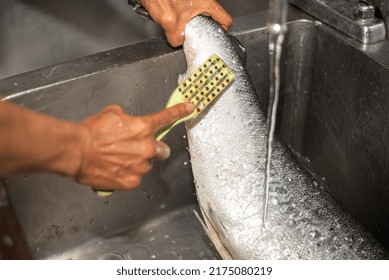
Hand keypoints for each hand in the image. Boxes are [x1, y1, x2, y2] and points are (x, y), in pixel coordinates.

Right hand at [76, 102, 193, 189]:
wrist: (77, 151)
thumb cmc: (92, 132)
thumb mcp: (112, 114)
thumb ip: (128, 119)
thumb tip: (130, 124)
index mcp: (143, 127)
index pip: (166, 118)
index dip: (180, 112)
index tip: (190, 108)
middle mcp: (146, 147)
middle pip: (162, 150)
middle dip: (154, 149)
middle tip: (138, 149)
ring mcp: (140, 166)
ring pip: (146, 165)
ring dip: (137, 162)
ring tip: (118, 159)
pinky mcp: (132, 181)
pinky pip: (135, 177)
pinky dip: (127, 174)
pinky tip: (114, 168)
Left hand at [139, 0, 232, 46]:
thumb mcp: (169, 23)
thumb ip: (177, 38)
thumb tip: (179, 42)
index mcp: (206, 3)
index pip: (225, 20)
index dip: (223, 31)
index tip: (216, 38)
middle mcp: (203, 0)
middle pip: (211, 20)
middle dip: (201, 30)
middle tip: (193, 36)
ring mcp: (194, 0)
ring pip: (198, 17)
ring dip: (190, 24)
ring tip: (179, 29)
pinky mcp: (185, 1)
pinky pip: (188, 13)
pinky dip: (182, 19)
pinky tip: (172, 22)